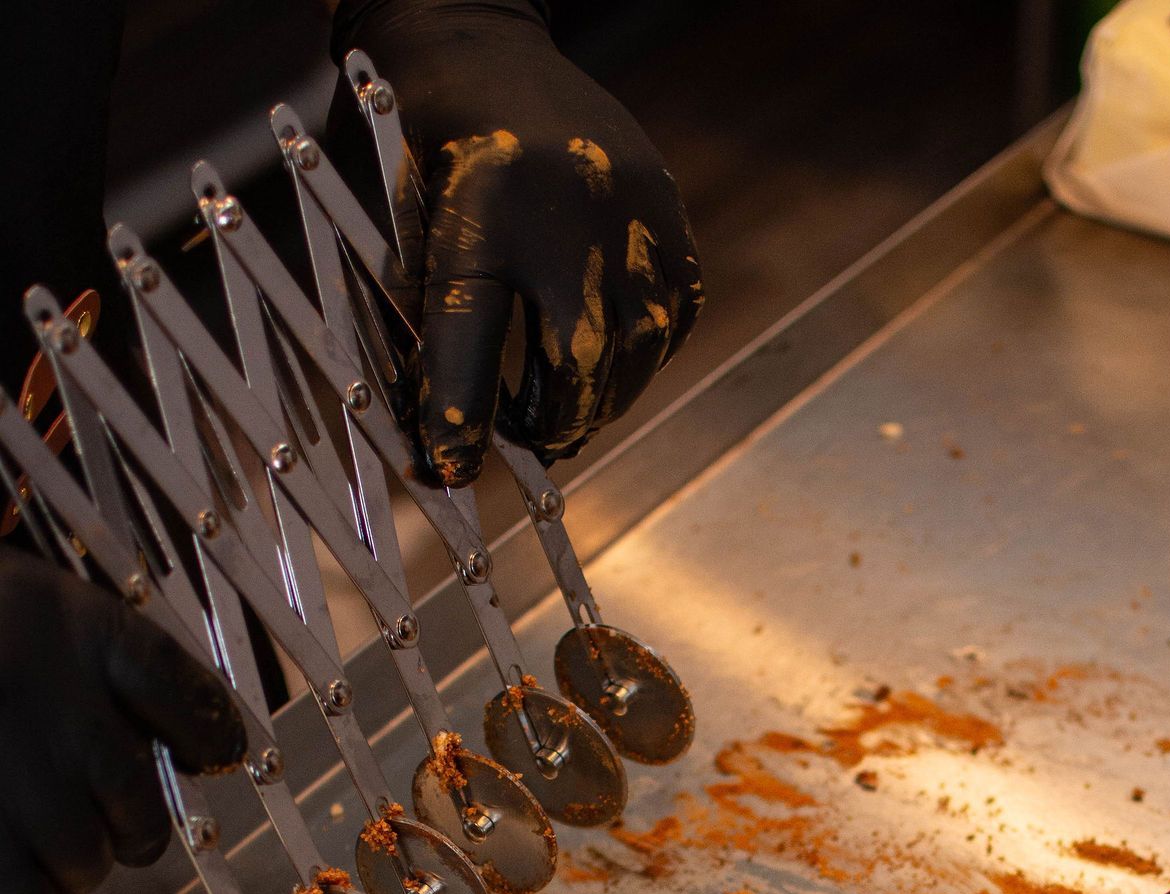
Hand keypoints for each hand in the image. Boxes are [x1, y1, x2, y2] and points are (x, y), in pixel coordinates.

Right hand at [0, 554, 245, 893]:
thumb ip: (115, 664)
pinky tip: (12, 881)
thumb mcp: (31, 606)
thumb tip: (211, 744)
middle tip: (90, 819)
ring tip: (34, 838)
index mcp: (80, 629)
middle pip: (142, 813)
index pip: (191, 703)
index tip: (203, 752)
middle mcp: (51, 700)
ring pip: (85, 865)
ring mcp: (5, 773)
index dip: (207, 739)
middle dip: (124, 833)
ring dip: (72, 868)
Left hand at [329, 0, 701, 478]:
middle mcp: (571, 206)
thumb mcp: (396, 218)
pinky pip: (671, 320)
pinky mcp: (667, 217)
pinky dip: (638, 361)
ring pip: (634, 352)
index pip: (471, 338)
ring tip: (560, 420)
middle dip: (546, 424)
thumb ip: (418, 319)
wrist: (480, 41)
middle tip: (519, 447)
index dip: (460, 417)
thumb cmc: (419, 136)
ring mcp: (633, 212)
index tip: (449, 473)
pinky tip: (602, 369)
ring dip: (596, 402)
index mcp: (484, 200)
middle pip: (575, 360)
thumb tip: (436, 428)